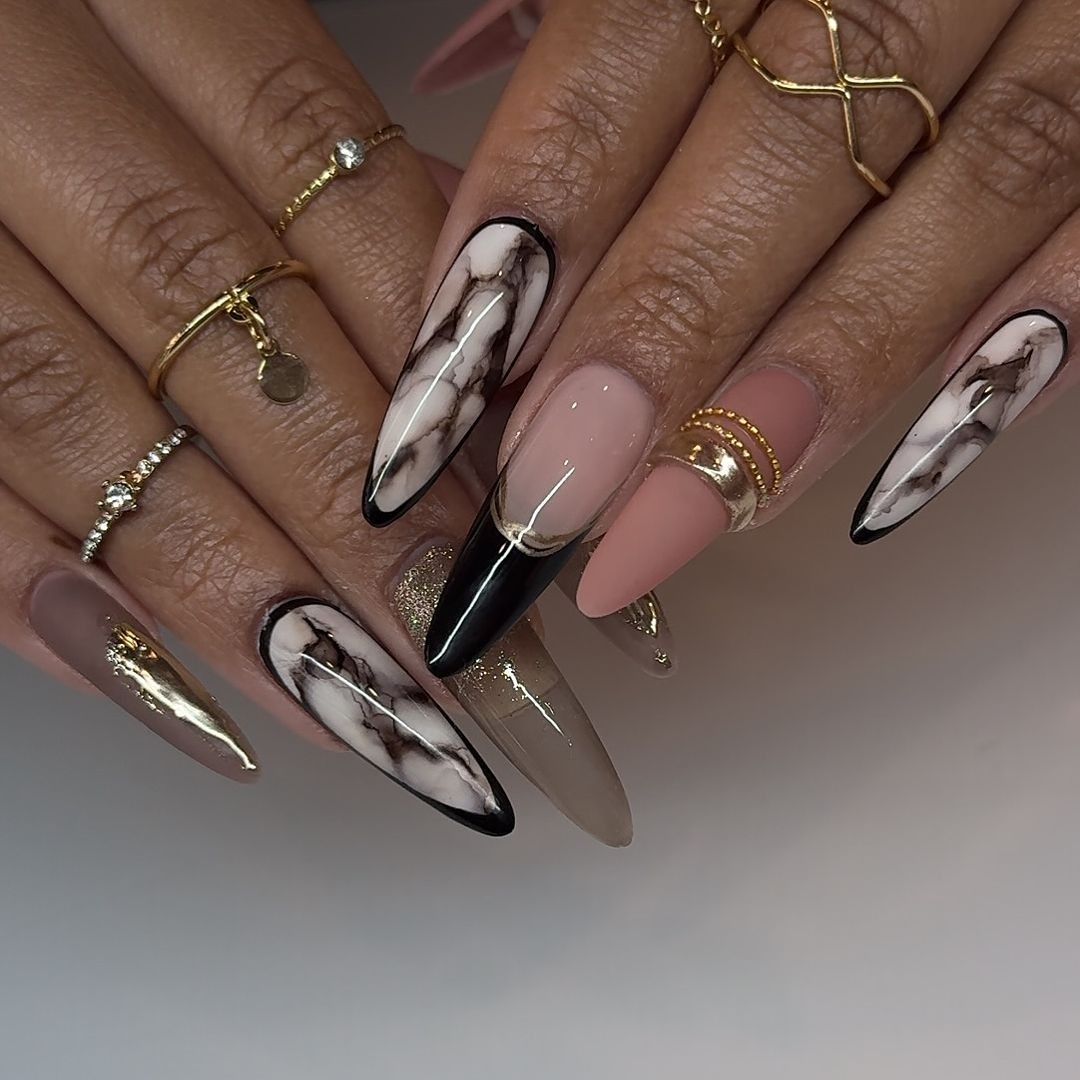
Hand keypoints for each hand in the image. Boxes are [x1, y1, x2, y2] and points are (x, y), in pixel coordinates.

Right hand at [0, 0, 635, 844]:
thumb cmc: (73, 38)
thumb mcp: (216, 52)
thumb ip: (348, 189)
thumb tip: (495, 358)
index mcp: (153, 4)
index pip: (351, 216)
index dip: (455, 388)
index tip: (541, 530)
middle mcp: (33, 104)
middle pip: (240, 346)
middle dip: (372, 528)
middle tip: (480, 665)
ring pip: (84, 422)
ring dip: (242, 591)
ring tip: (372, 718)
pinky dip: (48, 598)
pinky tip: (190, 705)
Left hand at [369, 0, 1077, 672]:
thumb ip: (588, 11)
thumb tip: (451, 72)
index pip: (638, 40)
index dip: (541, 211)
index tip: (453, 376)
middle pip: (786, 146)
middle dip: (656, 340)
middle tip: (547, 500)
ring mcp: (1070, 9)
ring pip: (959, 198)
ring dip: (812, 383)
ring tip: (675, 524)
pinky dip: (1023, 349)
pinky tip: (905, 476)